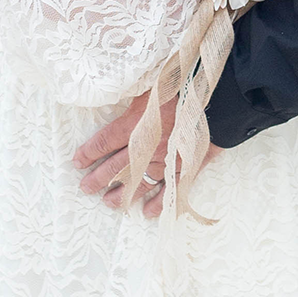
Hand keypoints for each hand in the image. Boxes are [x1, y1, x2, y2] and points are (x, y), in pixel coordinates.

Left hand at [75, 95, 211, 221]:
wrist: (220, 101)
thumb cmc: (184, 86)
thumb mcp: (151, 84)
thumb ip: (132, 96)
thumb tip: (114, 89)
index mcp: (135, 126)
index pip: (105, 142)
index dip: (90, 152)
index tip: (78, 161)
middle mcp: (147, 148)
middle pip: (117, 167)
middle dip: (99, 179)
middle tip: (86, 188)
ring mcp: (166, 162)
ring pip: (139, 183)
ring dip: (123, 195)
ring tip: (109, 203)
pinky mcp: (186, 168)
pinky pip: (169, 190)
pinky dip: (159, 202)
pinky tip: (148, 212)